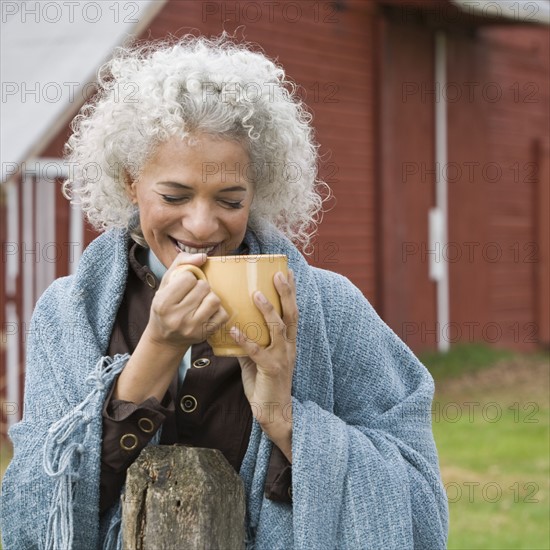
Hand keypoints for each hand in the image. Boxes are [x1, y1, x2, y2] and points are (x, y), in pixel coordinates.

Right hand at [145, 252, 228, 349]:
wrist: (166, 339)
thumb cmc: (165, 308)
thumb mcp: (165, 284)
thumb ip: (181, 264)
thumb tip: (203, 256)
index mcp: (163, 303)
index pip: (188, 277)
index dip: (188, 278)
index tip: (183, 286)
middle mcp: (177, 318)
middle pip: (203, 287)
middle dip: (200, 286)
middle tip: (193, 294)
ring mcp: (192, 328)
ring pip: (214, 299)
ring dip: (210, 296)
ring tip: (201, 301)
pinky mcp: (205, 334)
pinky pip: (223, 314)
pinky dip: (218, 310)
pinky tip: (207, 311)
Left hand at [229, 270, 296, 460]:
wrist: (274, 412)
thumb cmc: (266, 383)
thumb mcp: (257, 359)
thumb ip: (249, 342)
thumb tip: (233, 327)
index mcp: (288, 341)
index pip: (292, 312)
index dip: (291, 292)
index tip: (287, 271)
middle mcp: (289, 346)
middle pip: (291, 314)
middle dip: (285, 293)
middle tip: (279, 274)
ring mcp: (282, 357)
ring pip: (278, 329)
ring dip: (267, 310)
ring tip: (256, 294)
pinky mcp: (270, 369)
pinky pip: (257, 352)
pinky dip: (245, 340)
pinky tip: (233, 329)